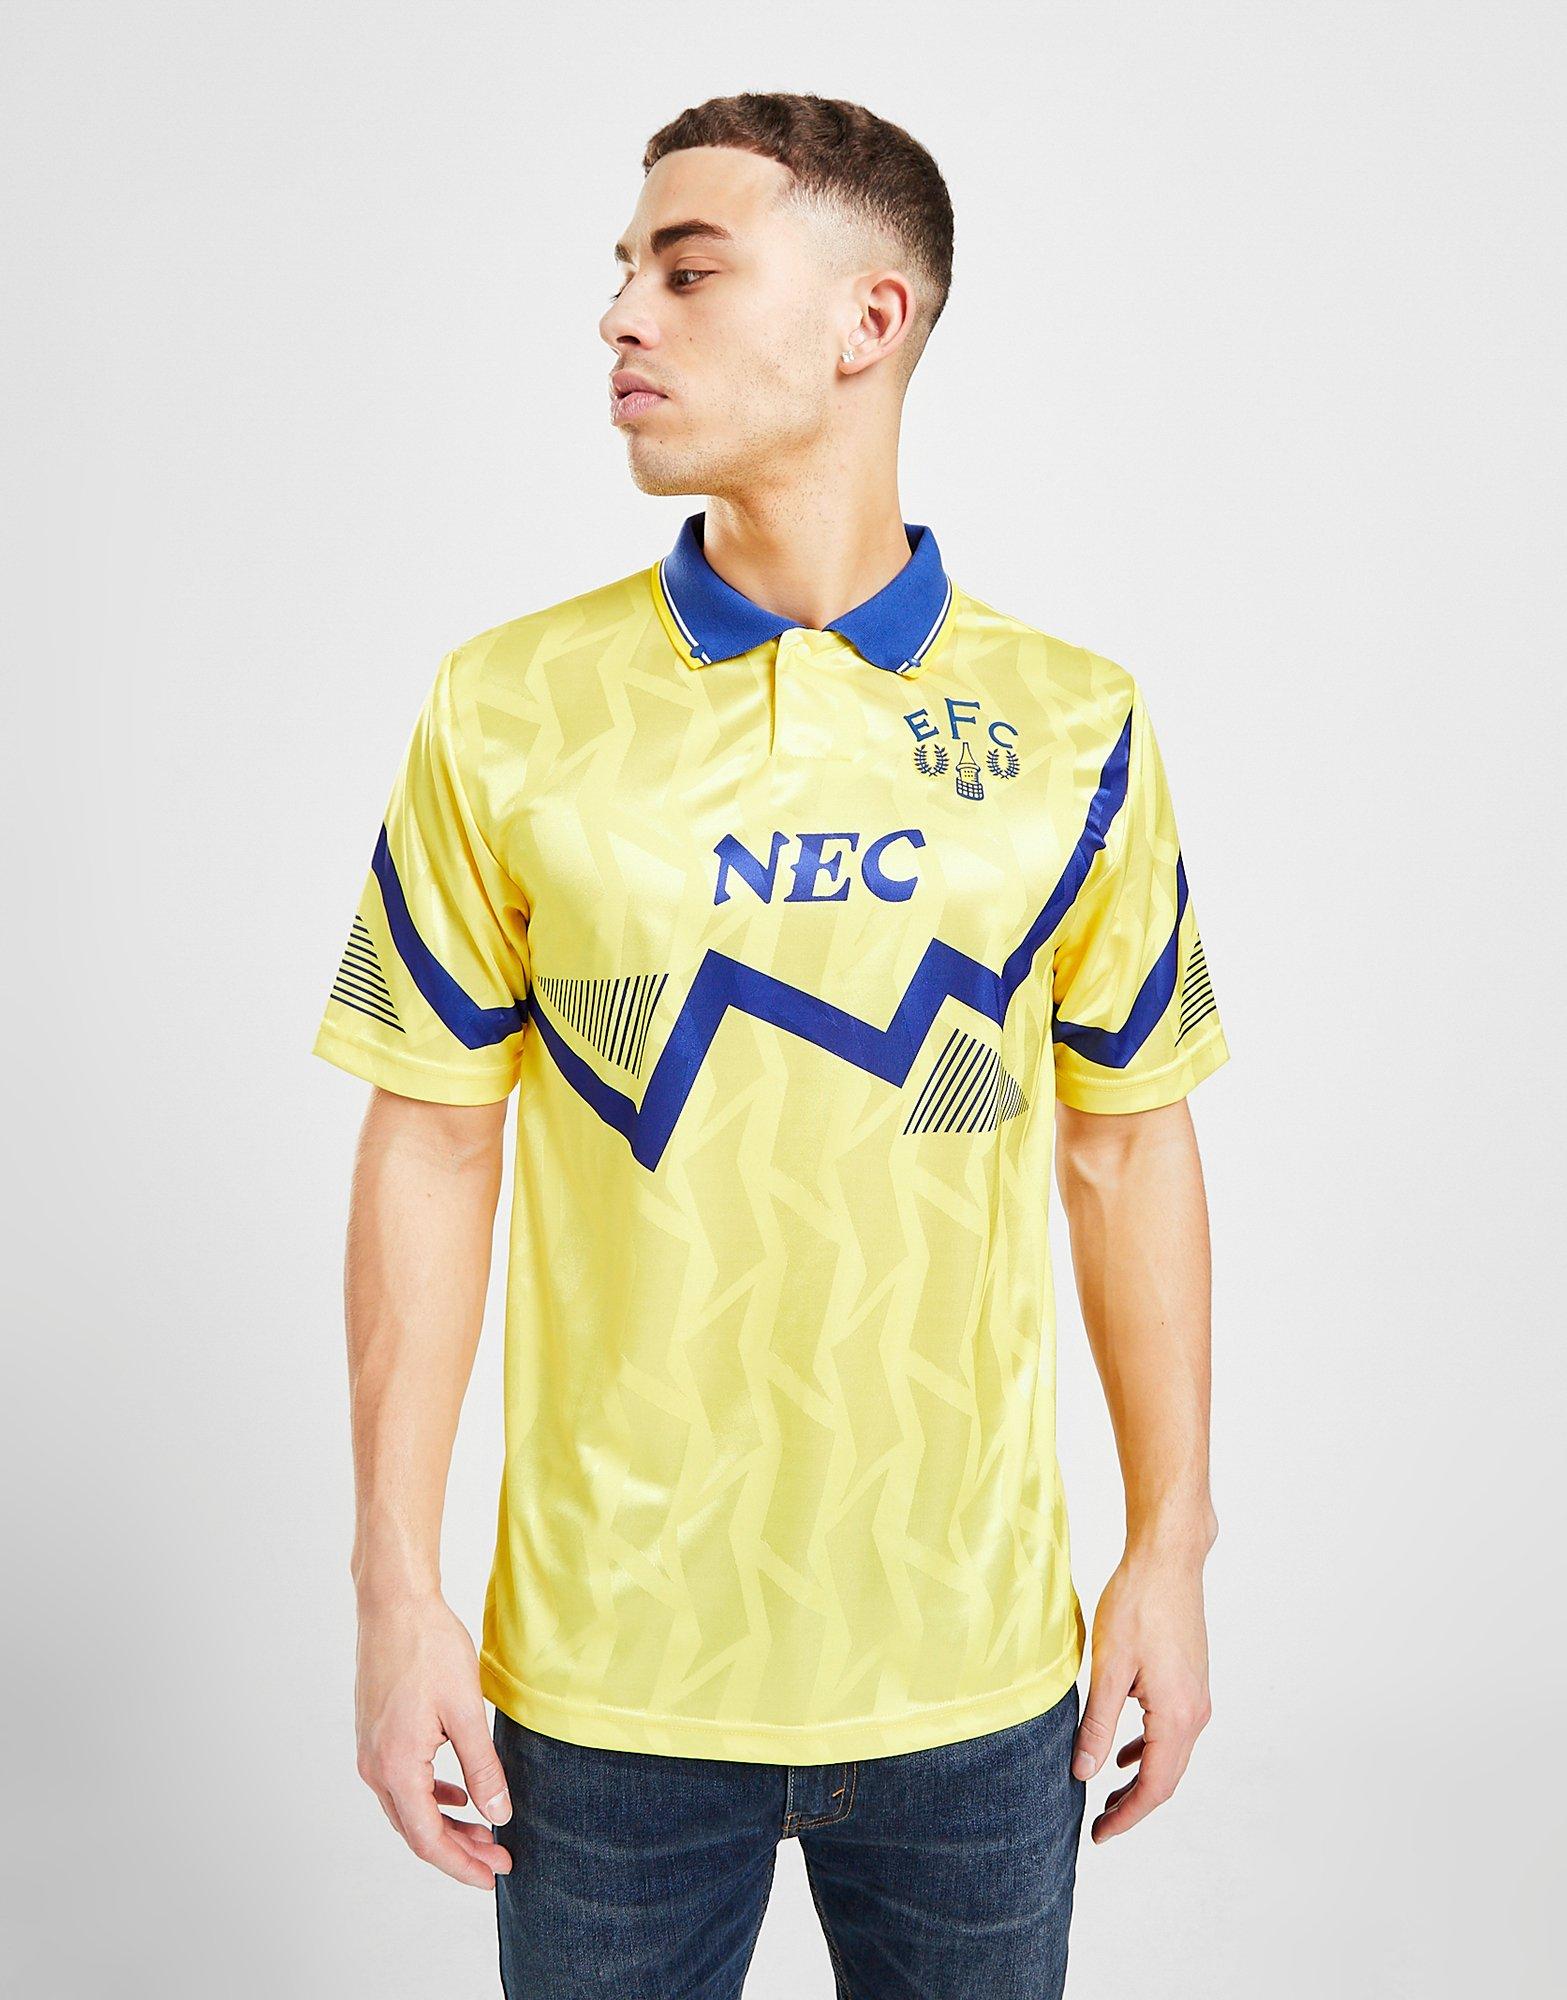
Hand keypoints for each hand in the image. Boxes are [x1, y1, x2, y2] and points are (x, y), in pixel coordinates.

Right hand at [354, 1591, 514, 1888]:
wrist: (394, 1605)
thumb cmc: (429, 1648)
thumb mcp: (466, 1711)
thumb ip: (482, 1768)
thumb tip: (498, 1814)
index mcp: (397, 1767)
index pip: (428, 1839)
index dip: (462, 1864)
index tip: (494, 1875)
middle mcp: (376, 1768)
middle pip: (416, 1830)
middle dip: (459, 1850)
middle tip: (499, 1857)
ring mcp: (371, 1752)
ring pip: (409, 1808)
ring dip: (446, 1825)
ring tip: (485, 1830)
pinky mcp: (376, 1735)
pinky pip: (402, 1783)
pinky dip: (431, 1797)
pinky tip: (457, 1795)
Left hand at [1071, 1542, 1212, 1843]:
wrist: (1167, 1560)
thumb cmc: (1137, 1604)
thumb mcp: (1109, 1668)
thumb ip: (1098, 1725)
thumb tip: (1085, 1773)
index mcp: (1176, 1716)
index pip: (1154, 1786)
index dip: (1126, 1816)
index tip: (1099, 1834)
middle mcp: (1195, 1712)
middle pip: (1167, 1777)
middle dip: (1134, 1804)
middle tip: (1099, 1824)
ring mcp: (1197, 1695)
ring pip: (1170, 1755)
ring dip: (1141, 1777)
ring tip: (1107, 1795)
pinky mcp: (1191, 1680)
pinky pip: (1172, 1730)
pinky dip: (1148, 1749)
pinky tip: (1125, 1751)